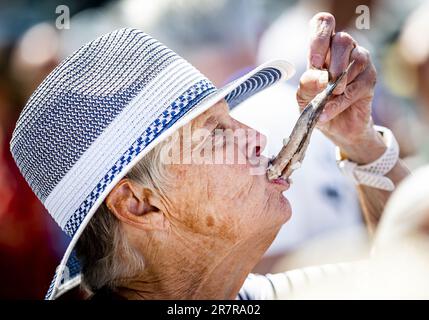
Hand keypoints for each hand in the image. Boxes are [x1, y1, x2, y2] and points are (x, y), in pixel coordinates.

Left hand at [296, 12, 384, 163]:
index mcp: (324, 48)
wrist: (335, 127)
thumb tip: (318, 75)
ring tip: (328, 98)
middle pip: (343, 39)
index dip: (319, 38)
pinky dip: (340, 101)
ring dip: (338, 83)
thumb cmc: (317, 106)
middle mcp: (344, 51)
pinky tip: (329, 110)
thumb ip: (306, 84)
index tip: (314, 64)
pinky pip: (357, 86)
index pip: (323, 24)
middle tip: (324, 83)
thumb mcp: (303, 97)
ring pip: (356, 59)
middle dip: (332, 63)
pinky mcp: (370, 80)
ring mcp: (360, 63)